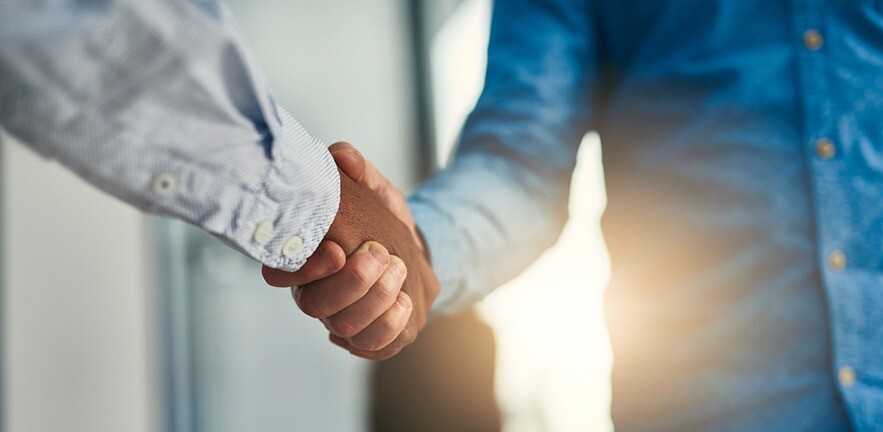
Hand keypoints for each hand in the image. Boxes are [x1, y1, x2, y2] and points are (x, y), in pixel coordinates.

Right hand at [263, 143, 436, 359]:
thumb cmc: (382, 221)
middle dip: (351, 281)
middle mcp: (317, 295)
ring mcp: (343, 321)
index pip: (277, 274)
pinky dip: (391, 322)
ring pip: (344, 327)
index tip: (335, 250)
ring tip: (399, 267)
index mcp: (304, 261)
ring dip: (376, 297)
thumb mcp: (372, 189)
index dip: (301, 269)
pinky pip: (373, 346)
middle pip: (313, 306)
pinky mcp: (372, 340)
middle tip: (379, 252)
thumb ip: (356, 168)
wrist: (419, 252)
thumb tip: (341, 156)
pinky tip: (405, 297)